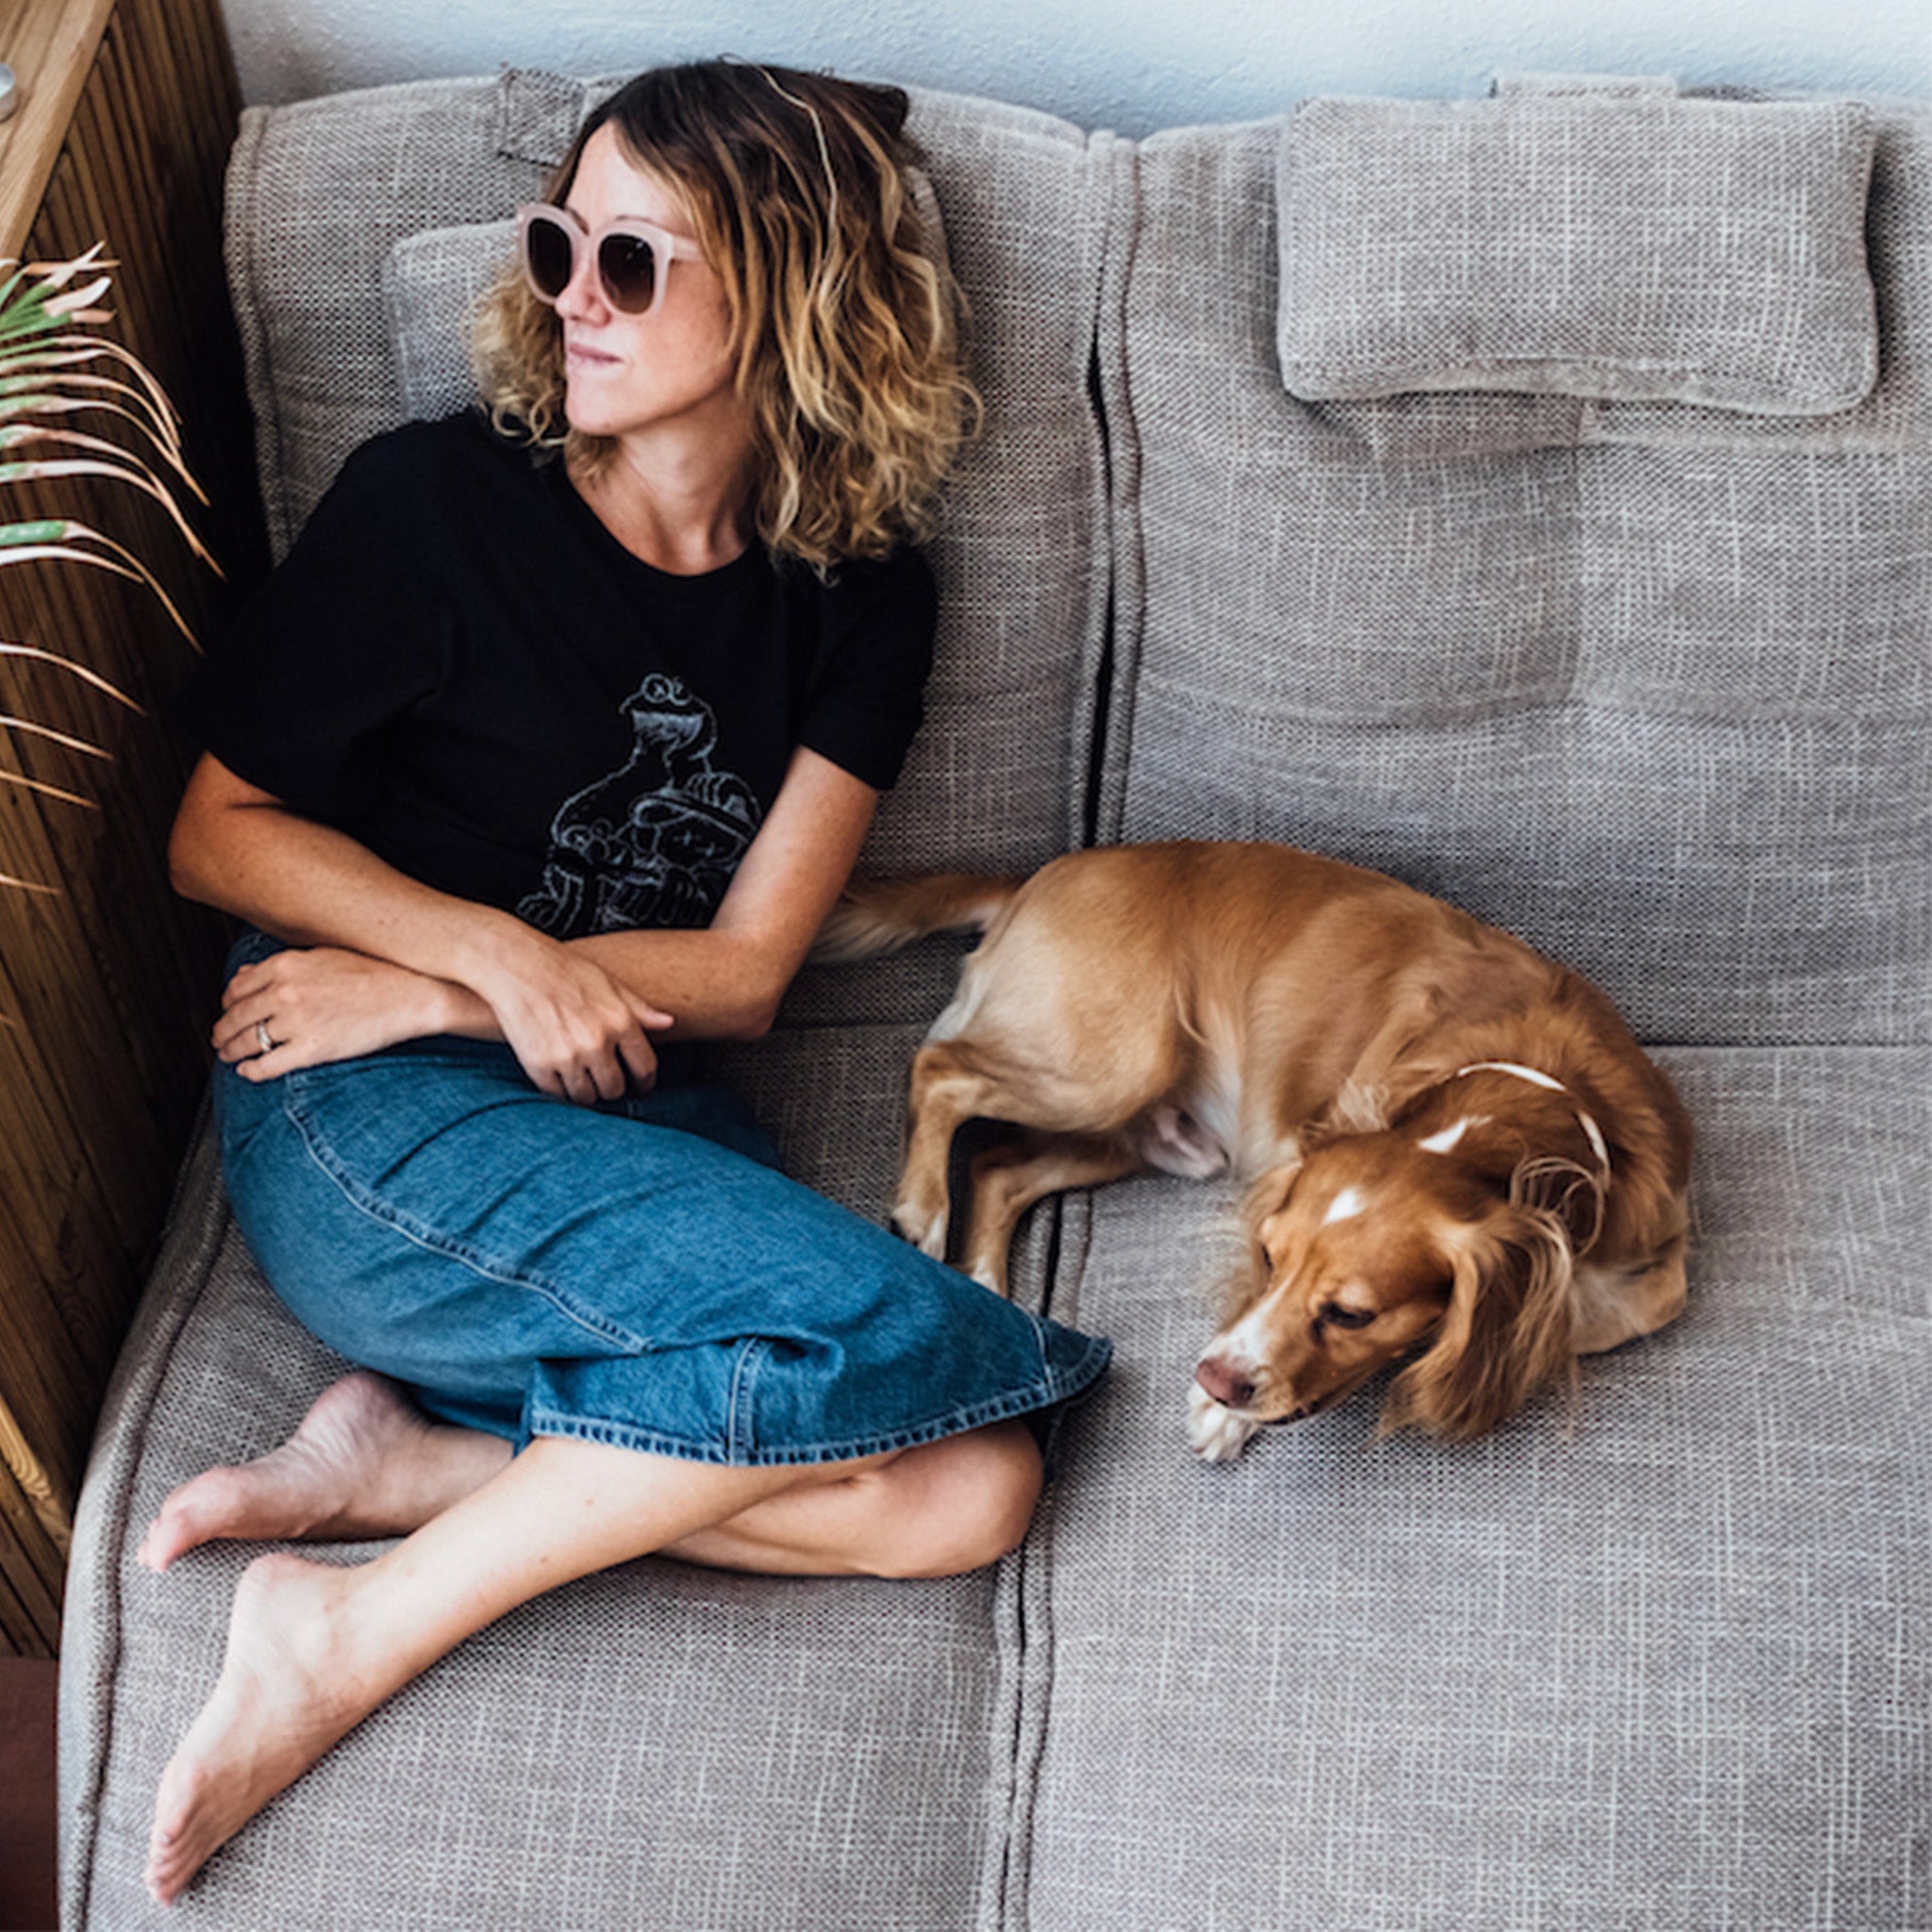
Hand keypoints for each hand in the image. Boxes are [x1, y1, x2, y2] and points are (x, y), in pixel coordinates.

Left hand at [215, 948, 463, 1080]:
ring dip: (231, 1051)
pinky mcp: (312, 1049)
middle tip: (220, 1038)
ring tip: (229, 1056)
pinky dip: (251, 1071)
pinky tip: (247, 1072)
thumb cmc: (375, 971)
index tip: (228, 1011)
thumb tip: (244, 976)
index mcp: (285, 965)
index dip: (227, 1003)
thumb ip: (280, 965)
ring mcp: (297, 1021)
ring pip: (246, 1041)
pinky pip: (268, 1064)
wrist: (412, 993)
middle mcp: (285, 992)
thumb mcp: (323, 956)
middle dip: (222, 1031)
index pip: (236, 988)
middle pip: (236, 1016)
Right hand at [466, 930, 674, 1104]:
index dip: (645, 1081)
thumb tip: (669, 1023)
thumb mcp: (610, 983)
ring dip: (587, 1093)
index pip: (645, 1066)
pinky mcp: (540, 1066)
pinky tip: (561, 1079)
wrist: (517, 966)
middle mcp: (597, 1042)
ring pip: (587, 1097)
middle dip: (613, 1088)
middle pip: (615, 1088)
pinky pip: (558, 1095)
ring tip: (584, 1082)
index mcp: (620, 1022)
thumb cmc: (565, 971)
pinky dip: (561, 1091)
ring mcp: (568, 1056)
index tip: (640, 1086)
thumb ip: (640, 1008)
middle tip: (607, 1084)